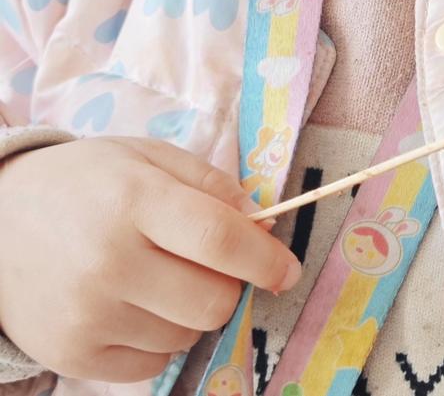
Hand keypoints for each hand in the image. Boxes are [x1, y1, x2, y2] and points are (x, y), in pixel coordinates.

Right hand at [0, 136, 301, 381]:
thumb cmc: (87, 182)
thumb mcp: (148, 157)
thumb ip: (211, 185)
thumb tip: (265, 224)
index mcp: (134, 201)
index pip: (220, 240)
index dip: (266, 259)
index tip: (289, 269)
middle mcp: (110, 263)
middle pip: (212, 300)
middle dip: (230, 284)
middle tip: (211, 264)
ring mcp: (88, 316)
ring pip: (187, 335)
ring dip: (192, 310)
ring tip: (160, 276)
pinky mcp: (73, 356)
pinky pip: (152, 365)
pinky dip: (160, 338)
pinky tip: (137, 304)